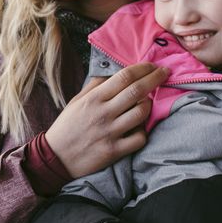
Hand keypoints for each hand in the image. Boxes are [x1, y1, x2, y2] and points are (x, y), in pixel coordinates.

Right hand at [45, 62, 168, 177]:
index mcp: (94, 98)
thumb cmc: (67, 126)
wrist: (56, 157)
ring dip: (149, 105)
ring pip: (141, 113)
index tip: (153, 65)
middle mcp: (103, 113)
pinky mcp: (114, 151)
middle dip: (155, 78)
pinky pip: (139, 138)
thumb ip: (95, 85)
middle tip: (165, 73)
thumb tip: (113, 71)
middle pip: (137, 91)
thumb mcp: (77, 100)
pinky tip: (139, 128)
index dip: (142, 68)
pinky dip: (143, 131)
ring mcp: (110, 132)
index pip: (124, 77)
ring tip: (147, 102)